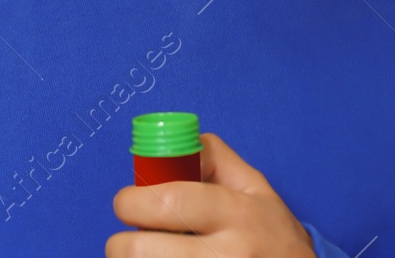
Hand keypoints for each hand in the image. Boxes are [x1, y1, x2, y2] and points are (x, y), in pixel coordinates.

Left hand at [107, 132, 316, 257]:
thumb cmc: (273, 235)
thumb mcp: (256, 189)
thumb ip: (213, 159)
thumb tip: (166, 147)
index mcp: (238, 214)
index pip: (171, 201)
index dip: (133, 201)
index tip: (125, 203)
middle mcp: (230, 254)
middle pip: (144, 250)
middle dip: (121, 245)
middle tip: (125, 243)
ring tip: (149, 257)